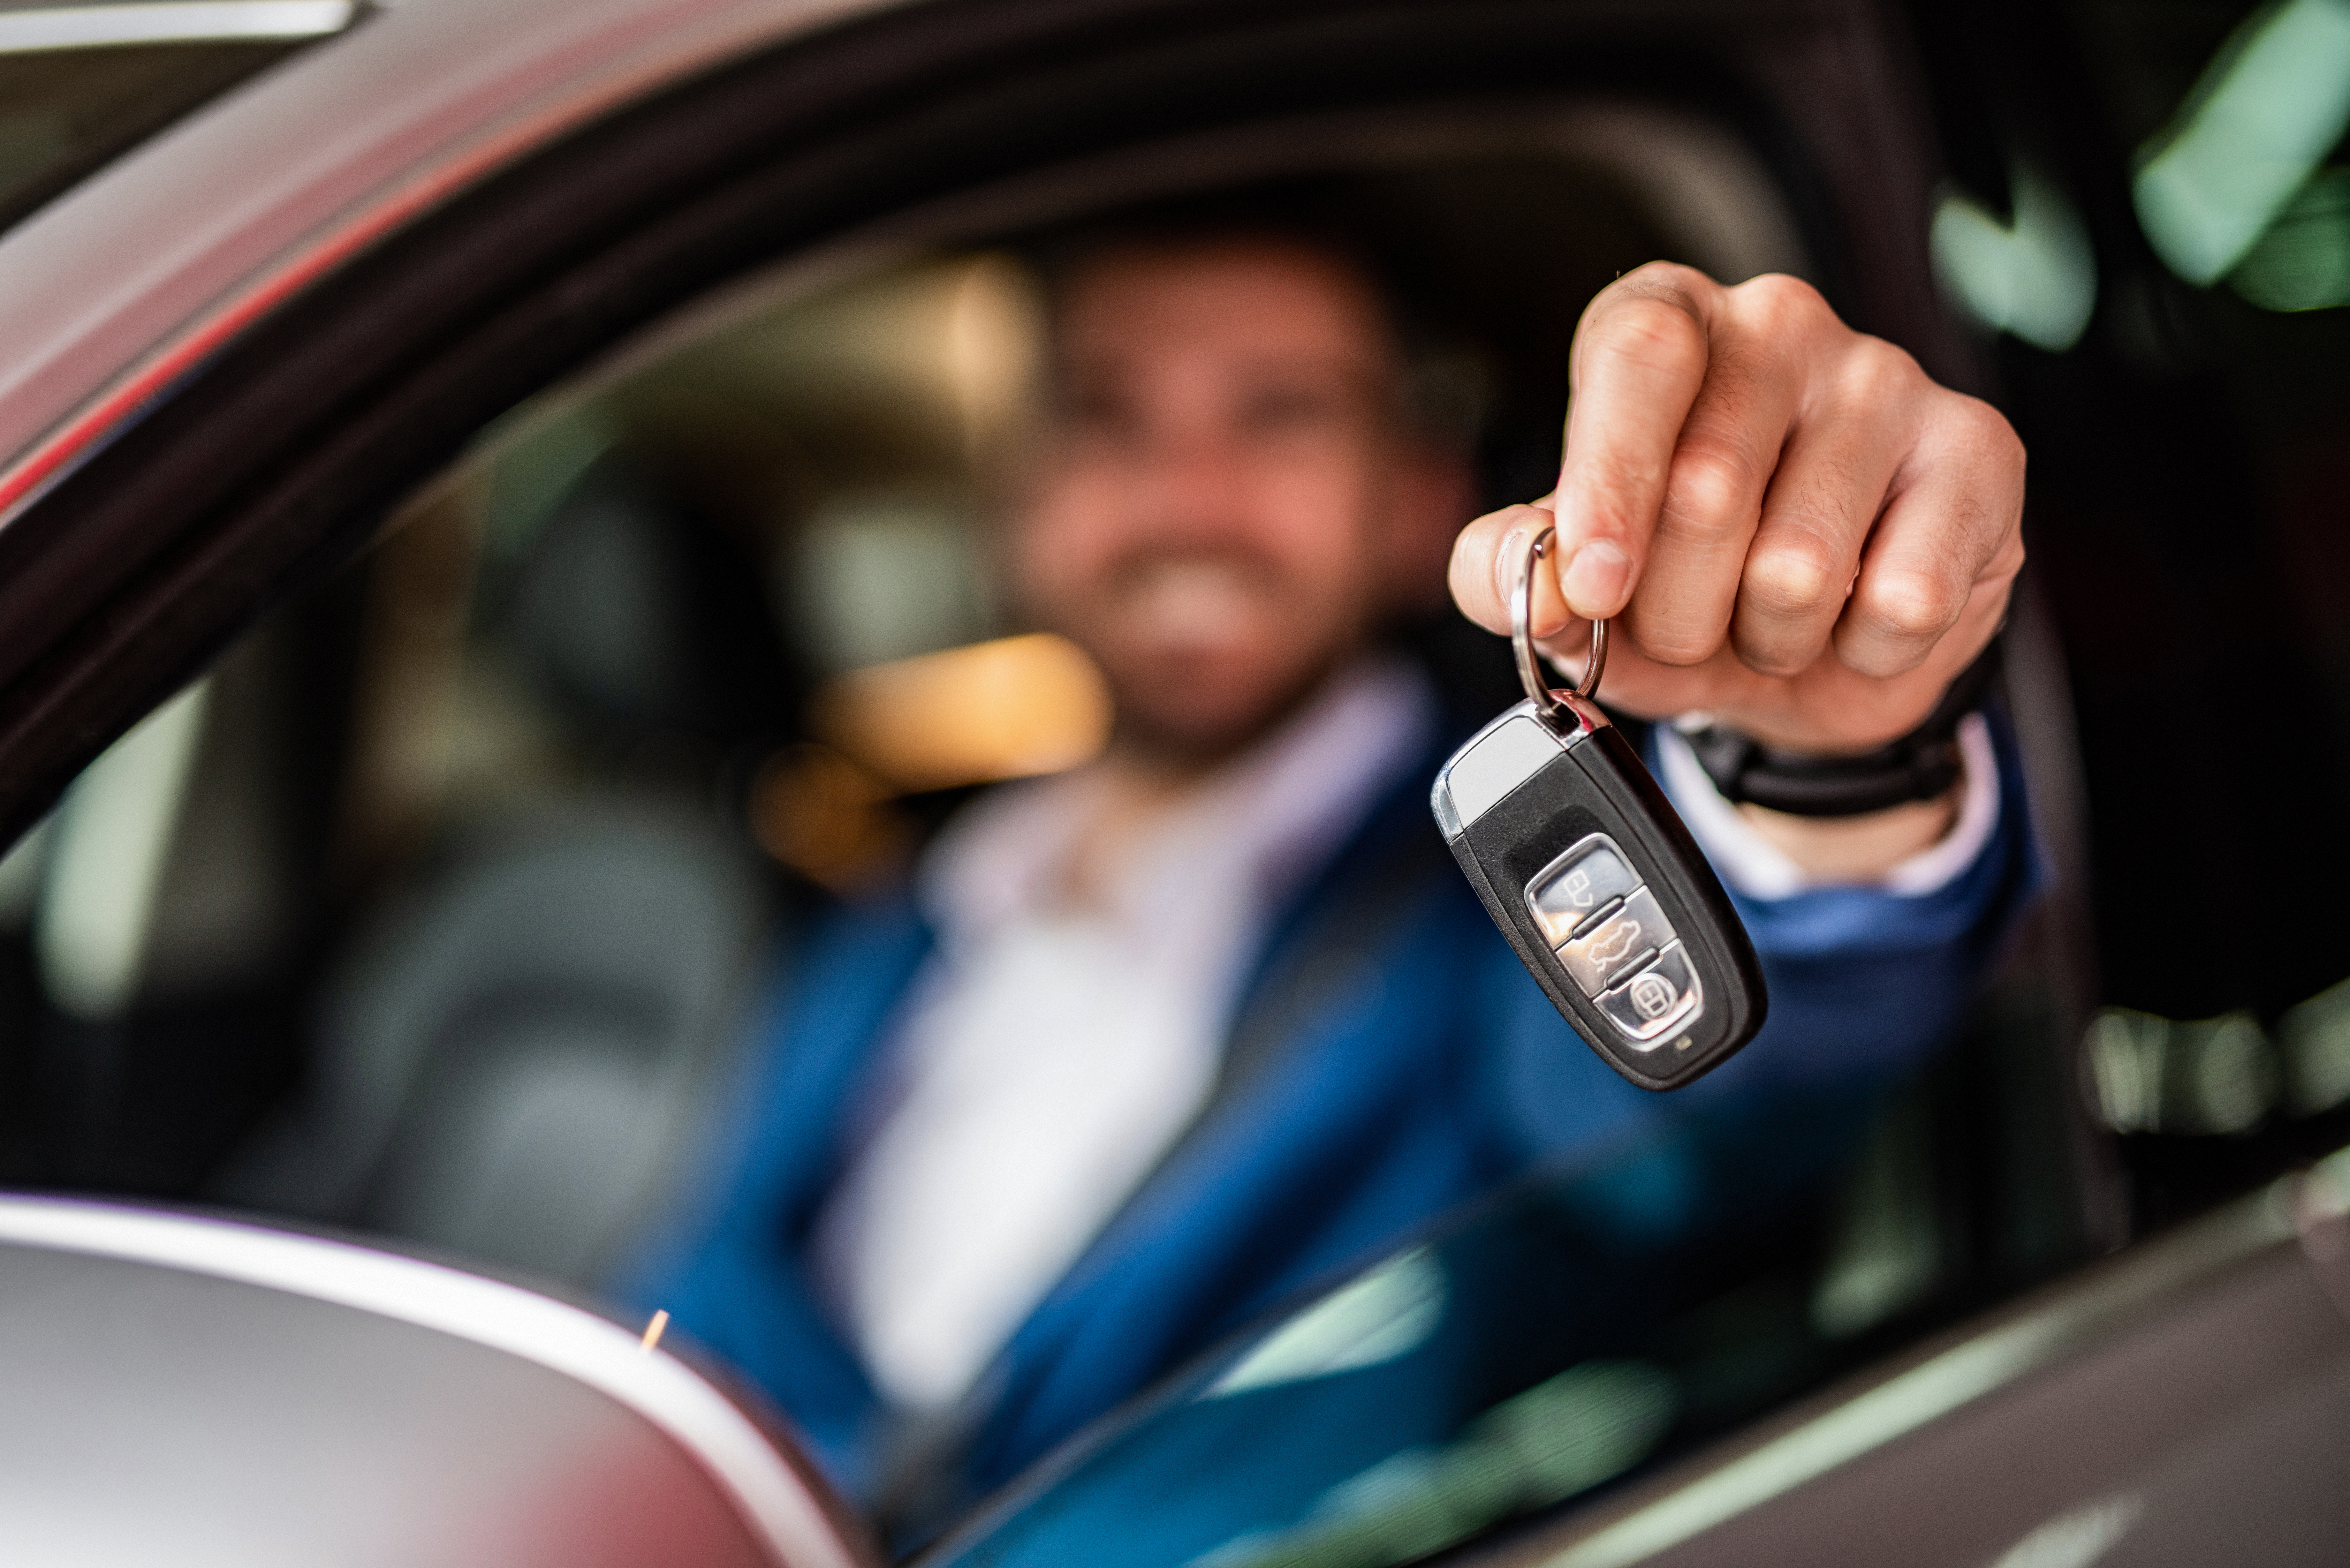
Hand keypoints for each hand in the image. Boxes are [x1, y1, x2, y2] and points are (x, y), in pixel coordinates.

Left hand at [1448, 265, 2024, 755]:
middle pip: (1707, 485)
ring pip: (1799, 566)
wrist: (1822, 650)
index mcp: (1668, 325)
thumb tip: (1534, 586)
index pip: (1637, 356)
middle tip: (1687, 626)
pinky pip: (1902, 600)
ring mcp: (1888, 378)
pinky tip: (1858, 618)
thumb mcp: (1580, 590)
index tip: (1594, 585)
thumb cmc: (1687, 587)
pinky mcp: (1977, 451)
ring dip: (1766, 639)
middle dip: (1675, 611)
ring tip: (1771, 622)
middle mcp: (1779, 324)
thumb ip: (1513, 578)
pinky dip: (1863, 649)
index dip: (1608, 483)